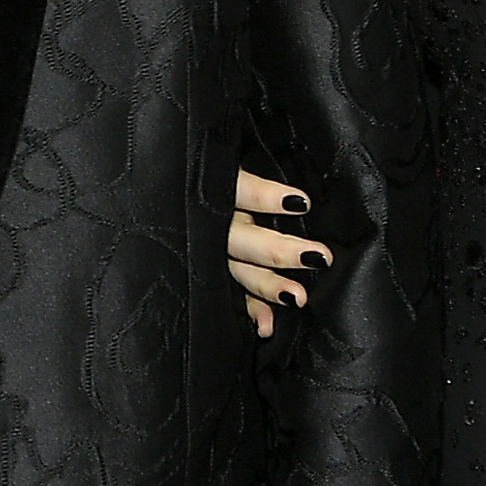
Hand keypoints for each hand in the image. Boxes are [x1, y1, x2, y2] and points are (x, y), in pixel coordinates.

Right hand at [225, 170, 327, 337]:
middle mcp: (212, 224)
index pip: (238, 190)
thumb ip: (253, 170)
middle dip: (277, 250)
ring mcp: (215, 251)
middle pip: (240, 239)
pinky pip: (235, 296)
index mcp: (216, 190)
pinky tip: (267, 327)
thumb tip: (297, 181)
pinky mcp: (220, 273)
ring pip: (238, 271)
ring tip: (299, 297)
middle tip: (316, 256)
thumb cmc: (218, 173)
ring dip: (268, 286)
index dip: (264, 197)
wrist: (169, 194)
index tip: (300, 202)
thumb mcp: (231, 158)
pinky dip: (252, 312)